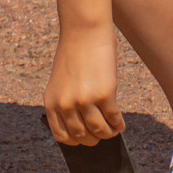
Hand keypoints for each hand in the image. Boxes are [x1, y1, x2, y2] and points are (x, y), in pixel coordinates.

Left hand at [43, 31, 122, 146]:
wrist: (84, 31)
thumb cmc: (74, 53)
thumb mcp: (61, 81)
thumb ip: (67, 103)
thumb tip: (86, 127)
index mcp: (52, 102)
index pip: (61, 136)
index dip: (75, 141)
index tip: (85, 139)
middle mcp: (66, 104)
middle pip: (82, 136)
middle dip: (94, 139)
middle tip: (102, 135)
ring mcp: (85, 101)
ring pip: (99, 131)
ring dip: (107, 134)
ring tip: (113, 130)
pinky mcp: (104, 94)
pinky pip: (113, 118)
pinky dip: (118, 124)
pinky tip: (121, 123)